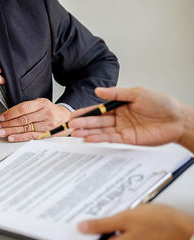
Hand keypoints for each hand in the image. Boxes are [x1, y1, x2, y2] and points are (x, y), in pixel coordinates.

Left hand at [0, 98, 70, 141]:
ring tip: (2, 132)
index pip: (23, 108)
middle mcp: (46, 113)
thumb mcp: (42, 104)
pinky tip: (12, 137)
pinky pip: (31, 136)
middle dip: (9, 123)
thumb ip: (29, 107)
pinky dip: (20, 137)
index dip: (11, 113)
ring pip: (26, 128)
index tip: (2, 117)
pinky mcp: (47, 134)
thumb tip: (10, 114)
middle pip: (23, 119)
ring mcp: (47, 124)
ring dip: (12, 131)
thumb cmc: (52, 111)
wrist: (68, 118)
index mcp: (43, 103)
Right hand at [68, 87, 184, 145]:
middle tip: (70, 125)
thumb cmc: (162, 104)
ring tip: (75, 132)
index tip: (74, 115)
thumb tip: (98, 91)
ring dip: (88, 132)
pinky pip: (110, 139)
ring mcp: (122, 129)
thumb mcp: (137, 93)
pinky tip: (89, 138)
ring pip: (101, 131)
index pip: (98, 109)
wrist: (178, 120)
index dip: (86, 112)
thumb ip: (116, 93)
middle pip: (97, 121)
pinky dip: (99, 139)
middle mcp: (119, 118)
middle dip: (83, 123)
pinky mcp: (127, 139)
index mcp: (120, 105)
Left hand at [78, 204, 193, 239]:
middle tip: (110, 211)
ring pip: (121, 238)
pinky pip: (132, 239)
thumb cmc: (159, 223)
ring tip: (125, 212)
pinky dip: (131, 229)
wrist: (186, 229)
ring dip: (120, 225)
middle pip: (108, 239)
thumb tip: (82, 228)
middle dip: (107, 225)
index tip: (88, 218)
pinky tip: (135, 218)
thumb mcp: (124, 218)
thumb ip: (101, 224)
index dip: (91, 229)